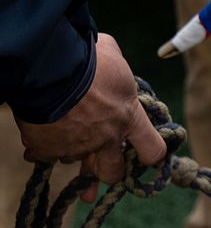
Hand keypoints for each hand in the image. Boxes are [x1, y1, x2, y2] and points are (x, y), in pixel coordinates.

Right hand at [15, 33, 167, 200]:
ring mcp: (77, 147)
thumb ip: (115, 67)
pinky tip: (39, 134)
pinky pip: (44, 155)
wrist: (48, 68)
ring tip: (64, 134)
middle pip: (113, 173)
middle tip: (102, 163)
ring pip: (76, 163)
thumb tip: (110, 56)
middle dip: (109, 170)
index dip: (150, 155)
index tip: (143, 154)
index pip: (153, 150)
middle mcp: (107, 138)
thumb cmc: (87, 58)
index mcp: (129, 117)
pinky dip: (42, 147)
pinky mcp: (48, 150)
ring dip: (72, 152)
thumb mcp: (111, 54)